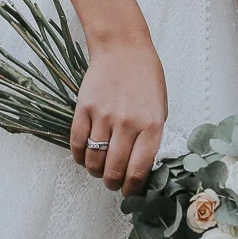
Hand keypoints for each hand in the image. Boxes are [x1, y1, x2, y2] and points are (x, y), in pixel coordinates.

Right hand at [70, 34, 166, 195]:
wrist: (123, 47)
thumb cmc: (146, 78)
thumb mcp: (160, 108)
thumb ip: (152, 137)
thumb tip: (141, 168)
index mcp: (151, 125)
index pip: (138, 171)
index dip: (132, 188)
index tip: (129, 191)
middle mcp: (127, 123)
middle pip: (113, 170)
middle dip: (112, 183)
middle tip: (113, 182)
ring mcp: (104, 115)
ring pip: (94, 161)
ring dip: (95, 172)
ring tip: (99, 170)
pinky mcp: (84, 108)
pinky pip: (77, 143)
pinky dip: (80, 156)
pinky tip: (85, 157)